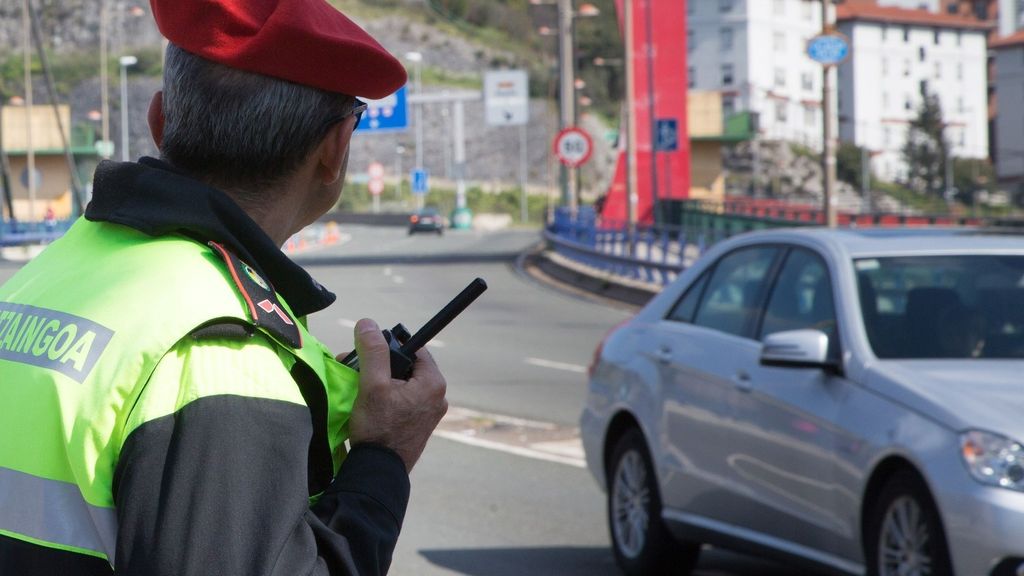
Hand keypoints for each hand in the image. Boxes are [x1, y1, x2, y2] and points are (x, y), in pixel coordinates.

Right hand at [341, 318, 447, 471]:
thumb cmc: (379, 428)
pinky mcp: (418, 425)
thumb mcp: (373, 385)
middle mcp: (437, 397)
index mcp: (433, 383)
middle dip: (378, 364)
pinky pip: (402, 401)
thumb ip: (372, 352)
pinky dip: (385, 397)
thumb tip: (367, 323)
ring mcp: (428, 413)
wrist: (378, 472)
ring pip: (402, 384)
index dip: (389, 345)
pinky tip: (365, 401)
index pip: (414, 348)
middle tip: (354, 366)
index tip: (368, 349)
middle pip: (406, 367)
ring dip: (378, 380)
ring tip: (355, 384)